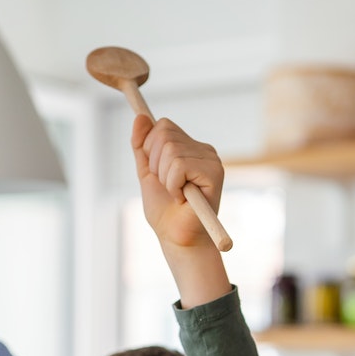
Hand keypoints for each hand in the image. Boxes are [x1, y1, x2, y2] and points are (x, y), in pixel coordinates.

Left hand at [131, 114, 223, 251]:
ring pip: (170, 150)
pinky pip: (179, 165)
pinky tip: (183, 198)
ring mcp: (211, 160)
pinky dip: (173, 185)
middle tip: (169, 187)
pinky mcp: (214, 173)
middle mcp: (204, 150)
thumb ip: (142, 146)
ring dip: (165, 178)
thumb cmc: (165, 211)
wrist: (177, 238)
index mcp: (191, 147)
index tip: (158, 174)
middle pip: (164, 134)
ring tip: (176, 194)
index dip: (150, 149)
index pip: (163, 125)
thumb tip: (140, 116)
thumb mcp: (147, 173)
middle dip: (155, 164)